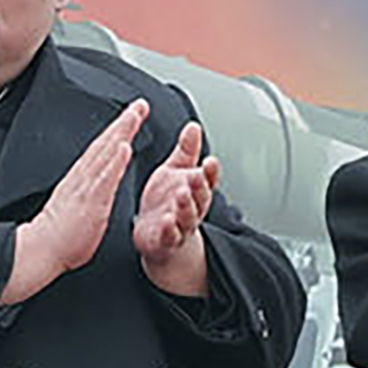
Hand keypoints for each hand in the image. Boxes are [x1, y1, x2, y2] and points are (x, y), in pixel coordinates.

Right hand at [1, 100, 144, 308]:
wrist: (42, 250)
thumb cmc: (59, 236)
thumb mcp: (76, 207)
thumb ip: (87, 194)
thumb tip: (96, 190)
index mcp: (80, 180)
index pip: (101, 149)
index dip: (116, 131)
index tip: (130, 116)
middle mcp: (83, 178)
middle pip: (105, 143)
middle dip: (123, 122)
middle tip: (140, 105)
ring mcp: (87, 187)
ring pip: (106, 153)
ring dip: (122, 132)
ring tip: (135, 115)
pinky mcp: (91, 201)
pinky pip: (105, 178)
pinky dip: (115, 161)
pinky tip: (124, 146)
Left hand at [132, 117, 221, 297]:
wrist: (156, 236)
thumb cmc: (166, 200)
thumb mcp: (175, 171)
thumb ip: (186, 152)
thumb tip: (193, 127)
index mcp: (196, 189)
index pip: (209, 179)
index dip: (211, 172)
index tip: (209, 161)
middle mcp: (193, 208)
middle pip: (201, 197)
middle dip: (200, 187)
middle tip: (196, 176)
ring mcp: (181, 225)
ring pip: (188, 217)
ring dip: (187, 206)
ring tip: (182, 194)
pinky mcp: (167, 240)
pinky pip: (171, 236)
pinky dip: (170, 230)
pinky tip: (167, 221)